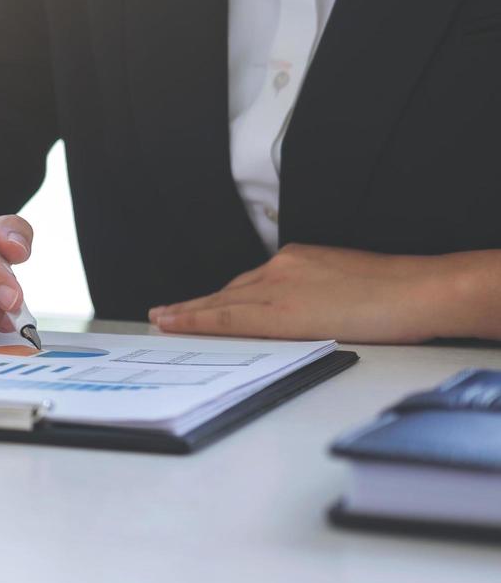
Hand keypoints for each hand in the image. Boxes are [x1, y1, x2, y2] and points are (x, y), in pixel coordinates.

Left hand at [147, 244, 493, 343]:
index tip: (196, 304)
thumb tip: (306, 312)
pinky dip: (198, 320)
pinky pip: (227, 316)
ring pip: (222, 303)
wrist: (419, 290)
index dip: (220, 297)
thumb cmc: (398, 293)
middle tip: (166, 314)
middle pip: (230, 292)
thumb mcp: (348, 284)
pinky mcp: (279, 309)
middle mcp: (282, 267)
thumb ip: (317, 294)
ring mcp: (278, 285)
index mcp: (300, 260)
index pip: (250, 284)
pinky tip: (175, 322)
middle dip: (198, 306)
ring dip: (191, 313)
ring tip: (162, 320)